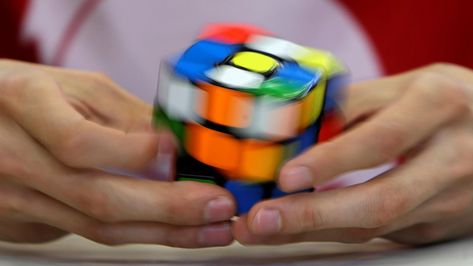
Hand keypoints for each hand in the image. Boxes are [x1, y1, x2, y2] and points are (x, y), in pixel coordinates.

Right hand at [0, 60, 234, 247]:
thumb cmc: (32, 94)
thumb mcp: (76, 87)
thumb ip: (125, 115)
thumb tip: (178, 146)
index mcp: (25, 105)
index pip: (78, 142)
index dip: (134, 152)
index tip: (180, 154)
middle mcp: (15, 158)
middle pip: (97, 198)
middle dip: (169, 208)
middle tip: (220, 206)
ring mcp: (15, 198)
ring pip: (97, 226)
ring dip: (164, 232)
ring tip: (212, 228)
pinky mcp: (25, 223)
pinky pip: (89, 231)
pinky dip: (138, 232)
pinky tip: (175, 229)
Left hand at [233, 63, 472, 244]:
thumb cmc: (447, 104)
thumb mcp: (407, 87)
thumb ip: (353, 105)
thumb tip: (295, 130)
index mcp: (437, 107)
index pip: (381, 139)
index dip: (332, 161)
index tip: (285, 177)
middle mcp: (450, 158)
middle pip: (380, 199)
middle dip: (313, 215)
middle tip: (261, 220)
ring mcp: (448, 200)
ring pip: (375, 226)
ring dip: (313, 229)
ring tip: (266, 228)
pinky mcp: (438, 225)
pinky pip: (380, 232)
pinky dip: (335, 230)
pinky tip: (300, 226)